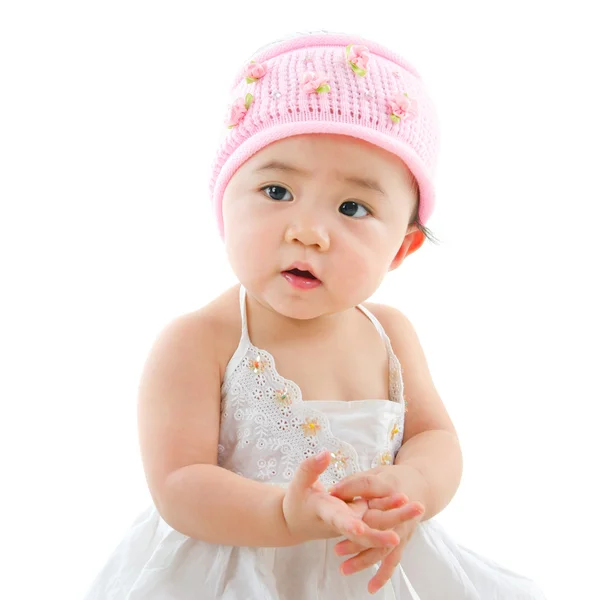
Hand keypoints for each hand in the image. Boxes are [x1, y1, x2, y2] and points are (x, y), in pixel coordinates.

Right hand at [282, 451, 400, 549]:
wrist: (299, 521)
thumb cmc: (297, 500)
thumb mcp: (299, 482)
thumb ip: (311, 468)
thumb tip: (325, 453)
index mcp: (326, 514)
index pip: (338, 520)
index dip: (349, 524)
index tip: (361, 527)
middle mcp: (342, 523)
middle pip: (366, 529)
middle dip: (387, 527)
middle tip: (408, 520)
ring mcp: (352, 524)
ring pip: (377, 526)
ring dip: (397, 519)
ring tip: (417, 507)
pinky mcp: (359, 522)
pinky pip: (378, 522)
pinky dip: (393, 516)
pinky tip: (409, 506)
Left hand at [329, 466, 425, 593]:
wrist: (419, 487)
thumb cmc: (392, 480)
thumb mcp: (373, 474)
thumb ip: (354, 483)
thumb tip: (333, 492)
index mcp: (388, 487)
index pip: (368, 486)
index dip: (351, 489)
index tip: (332, 494)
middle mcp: (396, 510)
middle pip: (376, 524)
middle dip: (357, 538)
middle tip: (336, 548)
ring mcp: (401, 528)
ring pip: (382, 547)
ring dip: (364, 559)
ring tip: (343, 568)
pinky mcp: (402, 541)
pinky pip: (392, 560)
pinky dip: (383, 574)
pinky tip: (371, 587)